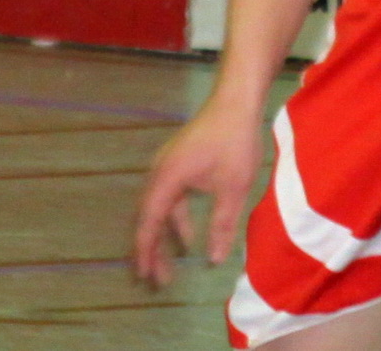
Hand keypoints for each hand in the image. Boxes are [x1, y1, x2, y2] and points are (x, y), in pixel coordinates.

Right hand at [131, 91, 265, 288]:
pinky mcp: (177, 162)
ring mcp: (167, 165)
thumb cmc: (235, 142)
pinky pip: (168, 198)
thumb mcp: (233, 188)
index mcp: (168, 178)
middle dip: (151, 249)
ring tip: (167, 266)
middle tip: (155, 280)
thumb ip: (222, 225)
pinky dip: (173, 219)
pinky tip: (186, 236)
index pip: (150, 221)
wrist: (236, 100)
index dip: (146, 250)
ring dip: (162, 236)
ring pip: (157, 208)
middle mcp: (160, 172)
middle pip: (148, 217)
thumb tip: (213, 260)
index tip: (144, 275)